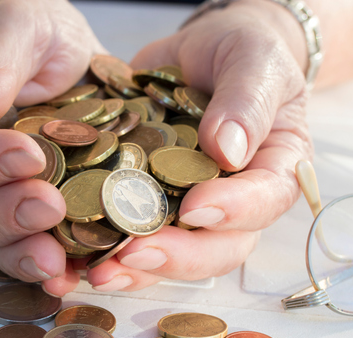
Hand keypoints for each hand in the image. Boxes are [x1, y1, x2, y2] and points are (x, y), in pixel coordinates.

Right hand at [0, 0, 105, 294]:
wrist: (70, 56)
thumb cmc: (36, 33)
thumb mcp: (19, 25)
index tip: (28, 155)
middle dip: (1, 217)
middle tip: (48, 208)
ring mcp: (2, 200)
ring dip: (23, 256)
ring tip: (59, 265)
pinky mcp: (40, 220)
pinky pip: (37, 253)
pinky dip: (55, 270)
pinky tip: (78, 275)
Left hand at [84, 0, 311, 291]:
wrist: (202, 55)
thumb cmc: (241, 51)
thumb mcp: (253, 58)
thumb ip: (246, 100)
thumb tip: (226, 148)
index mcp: (273, 171)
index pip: (263, 202)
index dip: (232, 212)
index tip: (193, 208)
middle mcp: (235, 204)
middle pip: (219, 249)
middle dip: (176, 257)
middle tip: (134, 252)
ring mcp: (190, 210)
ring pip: (174, 257)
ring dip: (137, 269)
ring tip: (100, 271)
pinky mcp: (149, 206)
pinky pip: (133, 239)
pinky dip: (107, 252)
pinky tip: (79, 257)